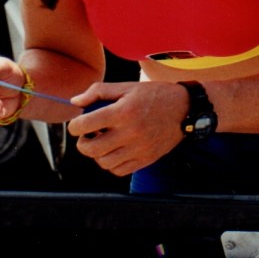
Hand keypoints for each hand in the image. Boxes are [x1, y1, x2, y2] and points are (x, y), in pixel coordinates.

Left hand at [68, 81, 188, 175]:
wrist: (184, 109)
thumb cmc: (154, 96)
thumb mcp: (126, 87)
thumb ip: (98, 91)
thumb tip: (75, 102)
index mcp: (122, 112)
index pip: (85, 125)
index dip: (74, 125)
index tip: (77, 124)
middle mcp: (130, 132)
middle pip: (91, 149)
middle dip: (82, 143)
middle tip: (87, 136)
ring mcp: (139, 148)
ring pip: (104, 162)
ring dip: (97, 154)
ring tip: (102, 143)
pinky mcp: (146, 159)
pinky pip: (119, 170)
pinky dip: (111, 164)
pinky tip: (114, 152)